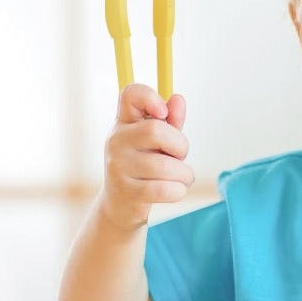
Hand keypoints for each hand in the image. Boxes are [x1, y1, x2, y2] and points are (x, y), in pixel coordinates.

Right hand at [102, 83, 194, 229]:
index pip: (130, 94)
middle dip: (180, 146)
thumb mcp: (157, 143)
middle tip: (179, 157)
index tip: (163, 112)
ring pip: (167, 166)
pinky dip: (179, 190)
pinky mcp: (129, 192)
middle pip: (156, 131)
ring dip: (184, 174)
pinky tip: (176, 190)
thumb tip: (178, 99)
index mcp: (123, 122)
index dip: (149, 97)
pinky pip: (166, 189)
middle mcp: (116, 141)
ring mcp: (119, 167)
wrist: (121, 206)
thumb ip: (170, 122)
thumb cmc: (144, 168)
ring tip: (181, 178)